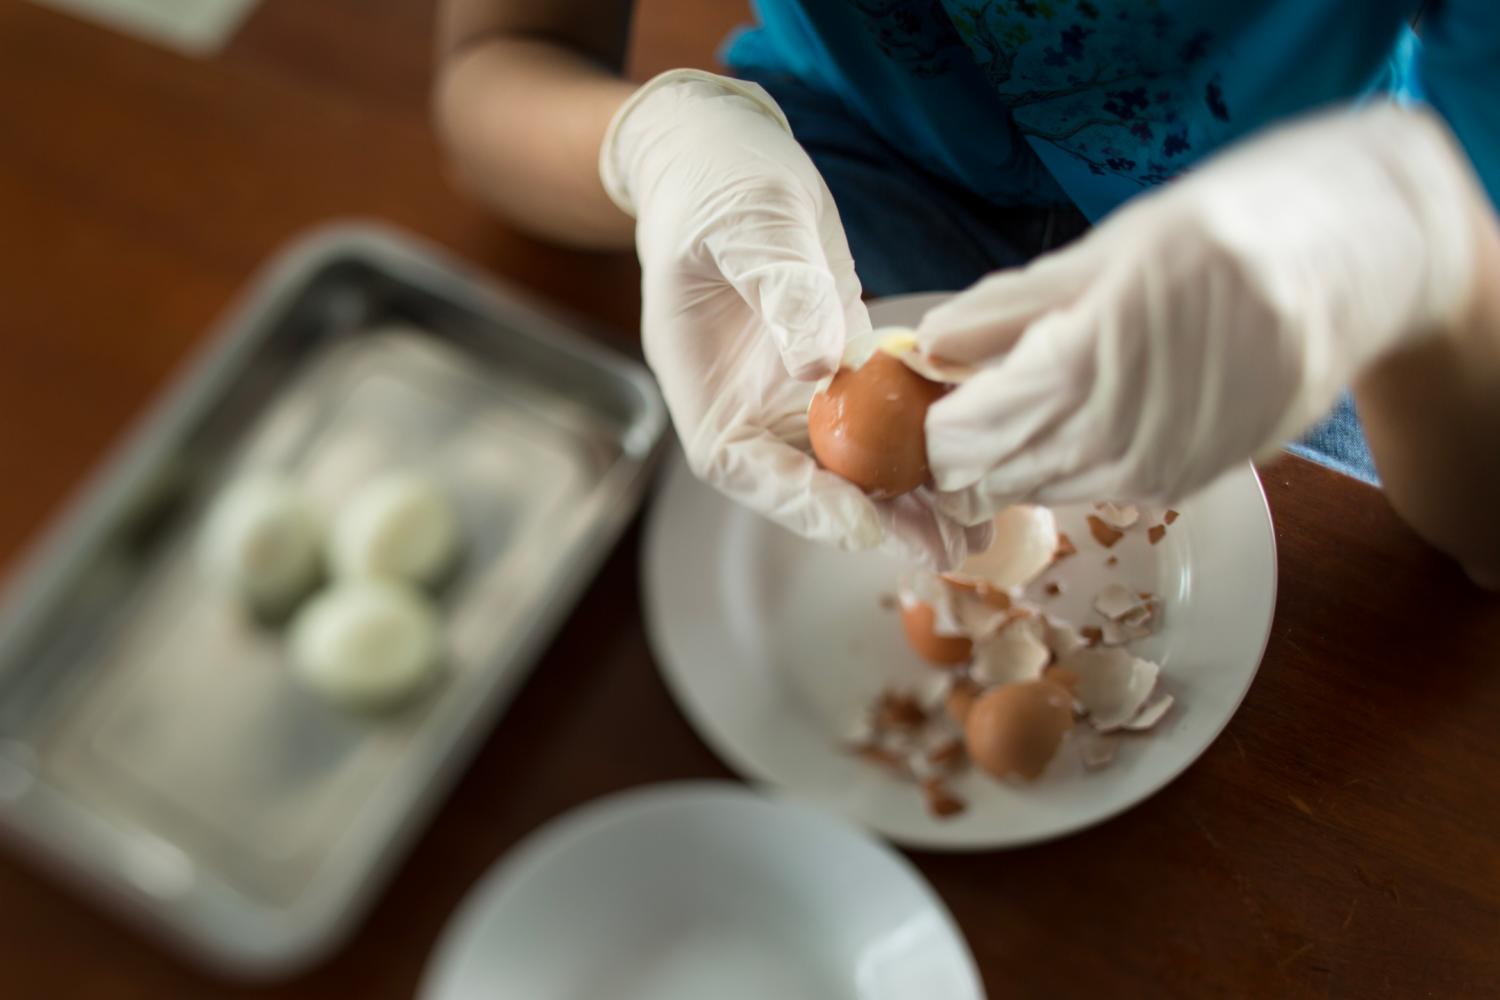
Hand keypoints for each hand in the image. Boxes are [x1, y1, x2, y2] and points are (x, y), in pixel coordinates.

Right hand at [602, 70, 985, 566]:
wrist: (727, 155)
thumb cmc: (715, 183)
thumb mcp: (746, 227)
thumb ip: (780, 290)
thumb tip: (818, 365)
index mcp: (703, 386)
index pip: (741, 466)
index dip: (800, 503)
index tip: (861, 524)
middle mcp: (748, 405)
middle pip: (804, 485)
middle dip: (874, 520)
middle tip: (944, 550)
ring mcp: (795, 392)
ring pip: (850, 464)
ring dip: (908, 499)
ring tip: (973, 532)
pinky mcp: (841, 367)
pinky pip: (882, 420)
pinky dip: (921, 447)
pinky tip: (972, 467)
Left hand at [917, 104, 1480, 519]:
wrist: (1348, 264)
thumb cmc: (1222, 232)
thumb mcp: (1105, 251)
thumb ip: (1009, 310)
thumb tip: (928, 345)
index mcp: (1087, 365)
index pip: (971, 431)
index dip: (932, 425)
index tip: (914, 400)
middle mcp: (1120, 436)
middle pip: (1001, 470)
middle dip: (961, 449)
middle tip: (947, 411)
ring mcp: (1160, 470)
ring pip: (1045, 488)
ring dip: (1011, 459)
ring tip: (1004, 410)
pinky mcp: (1190, 484)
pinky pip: (1097, 491)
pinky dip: (1065, 465)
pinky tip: (1071, 423)